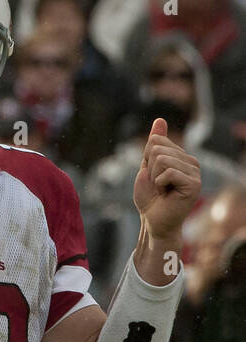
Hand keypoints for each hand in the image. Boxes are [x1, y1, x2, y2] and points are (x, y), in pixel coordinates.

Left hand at [133, 118, 200, 240]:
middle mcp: (191, 162)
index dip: (146, 160)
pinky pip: (168, 172)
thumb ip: (154, 144)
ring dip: (154, 177)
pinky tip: (167, 194)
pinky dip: (160, 183)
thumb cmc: (150, 198)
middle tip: (157, 186)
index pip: (155, 141)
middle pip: (157, 148)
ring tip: (162, 190)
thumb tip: (160, 119)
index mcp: (181, 156)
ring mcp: (195, 173)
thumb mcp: (147, 166)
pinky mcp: (194, 184)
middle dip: (149, 169)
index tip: (153, 176)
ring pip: (162, 159)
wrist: (153, 222)